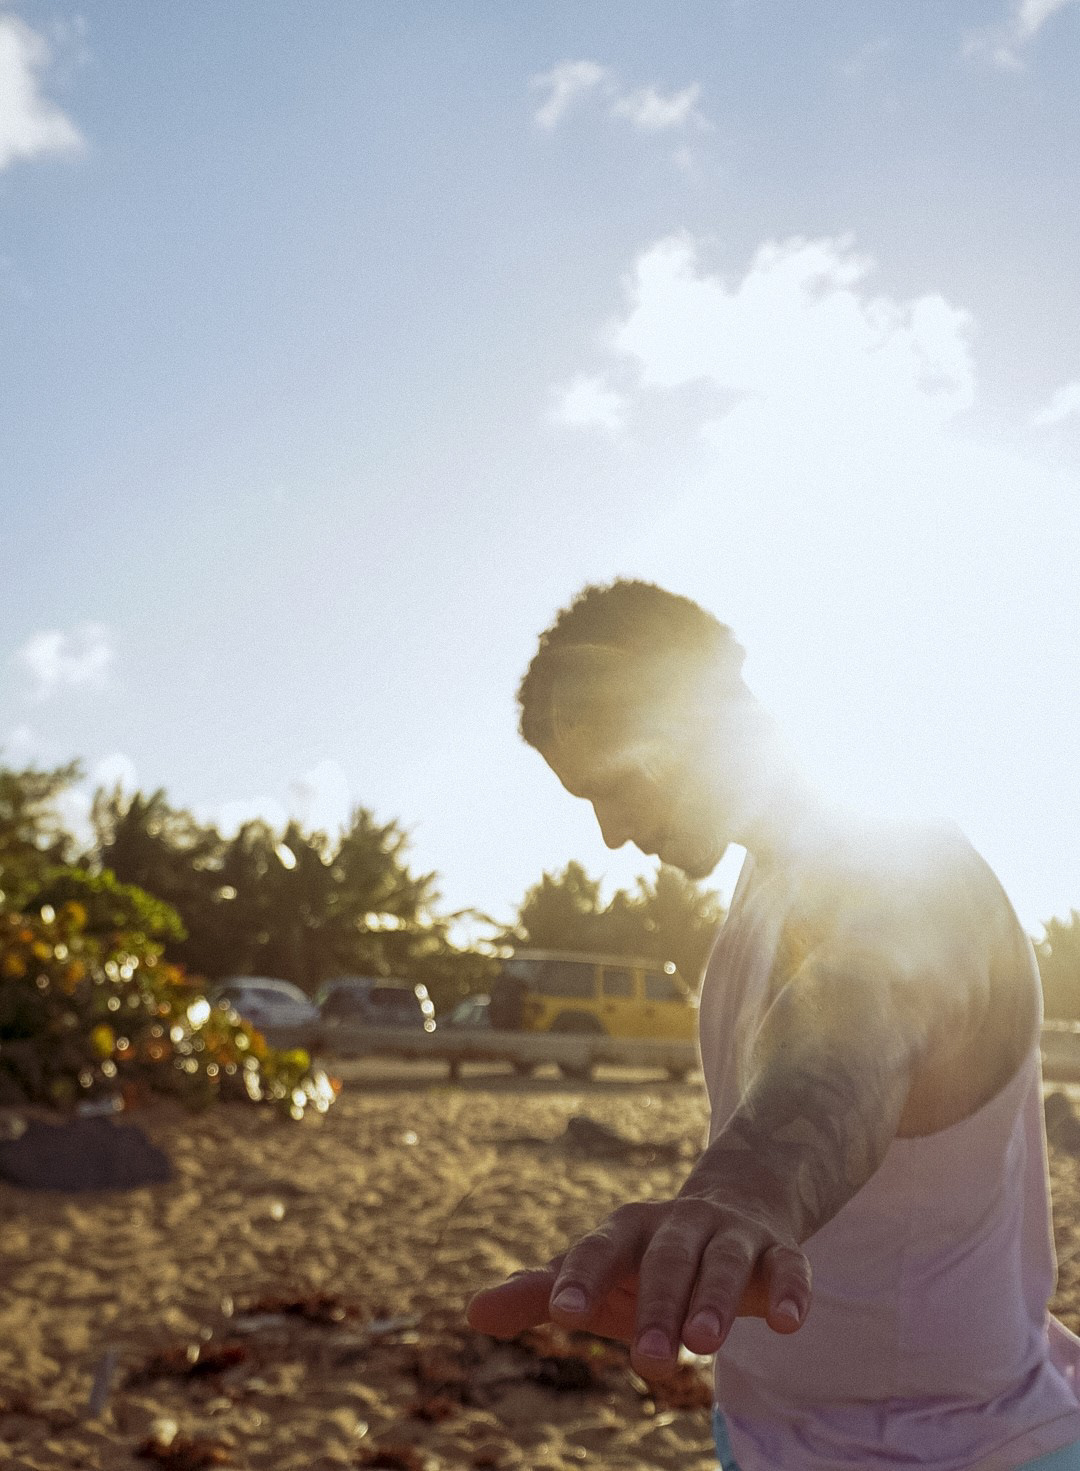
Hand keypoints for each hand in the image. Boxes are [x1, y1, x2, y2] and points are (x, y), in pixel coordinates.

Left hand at [467, 1196, 811, 1379]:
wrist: (736, 1203)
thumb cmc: (647, 1258)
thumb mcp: (599, 1276)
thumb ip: (539, 1292)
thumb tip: (472, 1313)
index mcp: (628, 1231)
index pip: (600, 1249)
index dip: (581, 1277)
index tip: (560, 1313)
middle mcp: (679, 1226)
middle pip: (667, 1261)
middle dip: (657, 1307)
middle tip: (646, 1363)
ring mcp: (731, 1236)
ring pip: (724, 1262)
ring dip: (715, 1300)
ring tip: (704, 1346)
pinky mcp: (778, 1252)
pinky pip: (789, 1266)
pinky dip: (793, 1292)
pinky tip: (790, 1324)